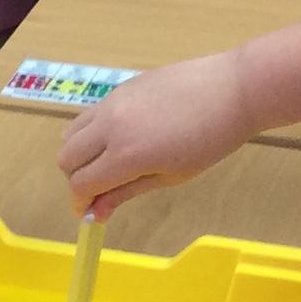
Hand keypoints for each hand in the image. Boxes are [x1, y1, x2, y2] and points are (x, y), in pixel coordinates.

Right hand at [58, 53, 252, 218]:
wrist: (234, 90)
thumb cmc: (211, 140)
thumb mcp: (170, 176)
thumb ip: (126, 192)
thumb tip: (96, 213)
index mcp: (126, 155)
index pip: (81, 184)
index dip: (81, 203)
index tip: (90, 212)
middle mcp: (111, 126)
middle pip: (66, 158)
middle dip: (76, 179)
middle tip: (100, 187)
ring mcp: (112, 103)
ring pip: (71, 133)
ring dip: (79, 153)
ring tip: (106, 161)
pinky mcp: (120, 88)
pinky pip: (90, 115)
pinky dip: (92, 132)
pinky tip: (121, 137)